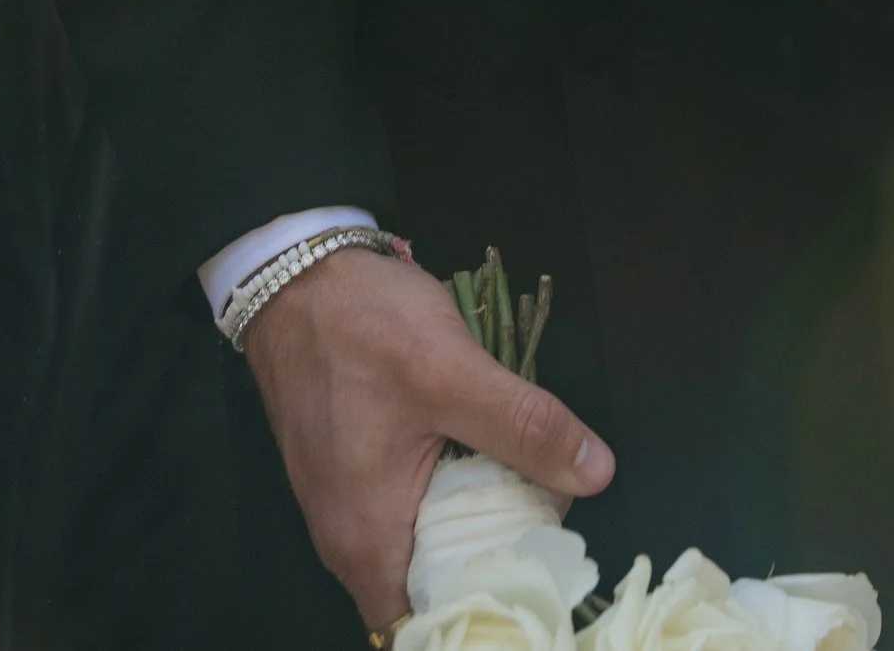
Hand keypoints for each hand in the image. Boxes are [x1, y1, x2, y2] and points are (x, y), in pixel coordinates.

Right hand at [241, 241, 613, 629]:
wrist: (296, 276)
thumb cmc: (363, 329)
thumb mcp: (454, 373)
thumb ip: (524, 428)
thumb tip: (597, 473)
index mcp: (366, 543)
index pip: (430, 622)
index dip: (487, 607)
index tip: (542, 573)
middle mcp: (349, 541)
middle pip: (435, 584)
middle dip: (496, 556)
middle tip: (554, 517)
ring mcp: (348, 505)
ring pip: (426, 541)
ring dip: (478, 519)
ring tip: (536, 484)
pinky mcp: (355, 469)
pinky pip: (411, 505)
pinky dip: (453, 490)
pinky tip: (493, 454)